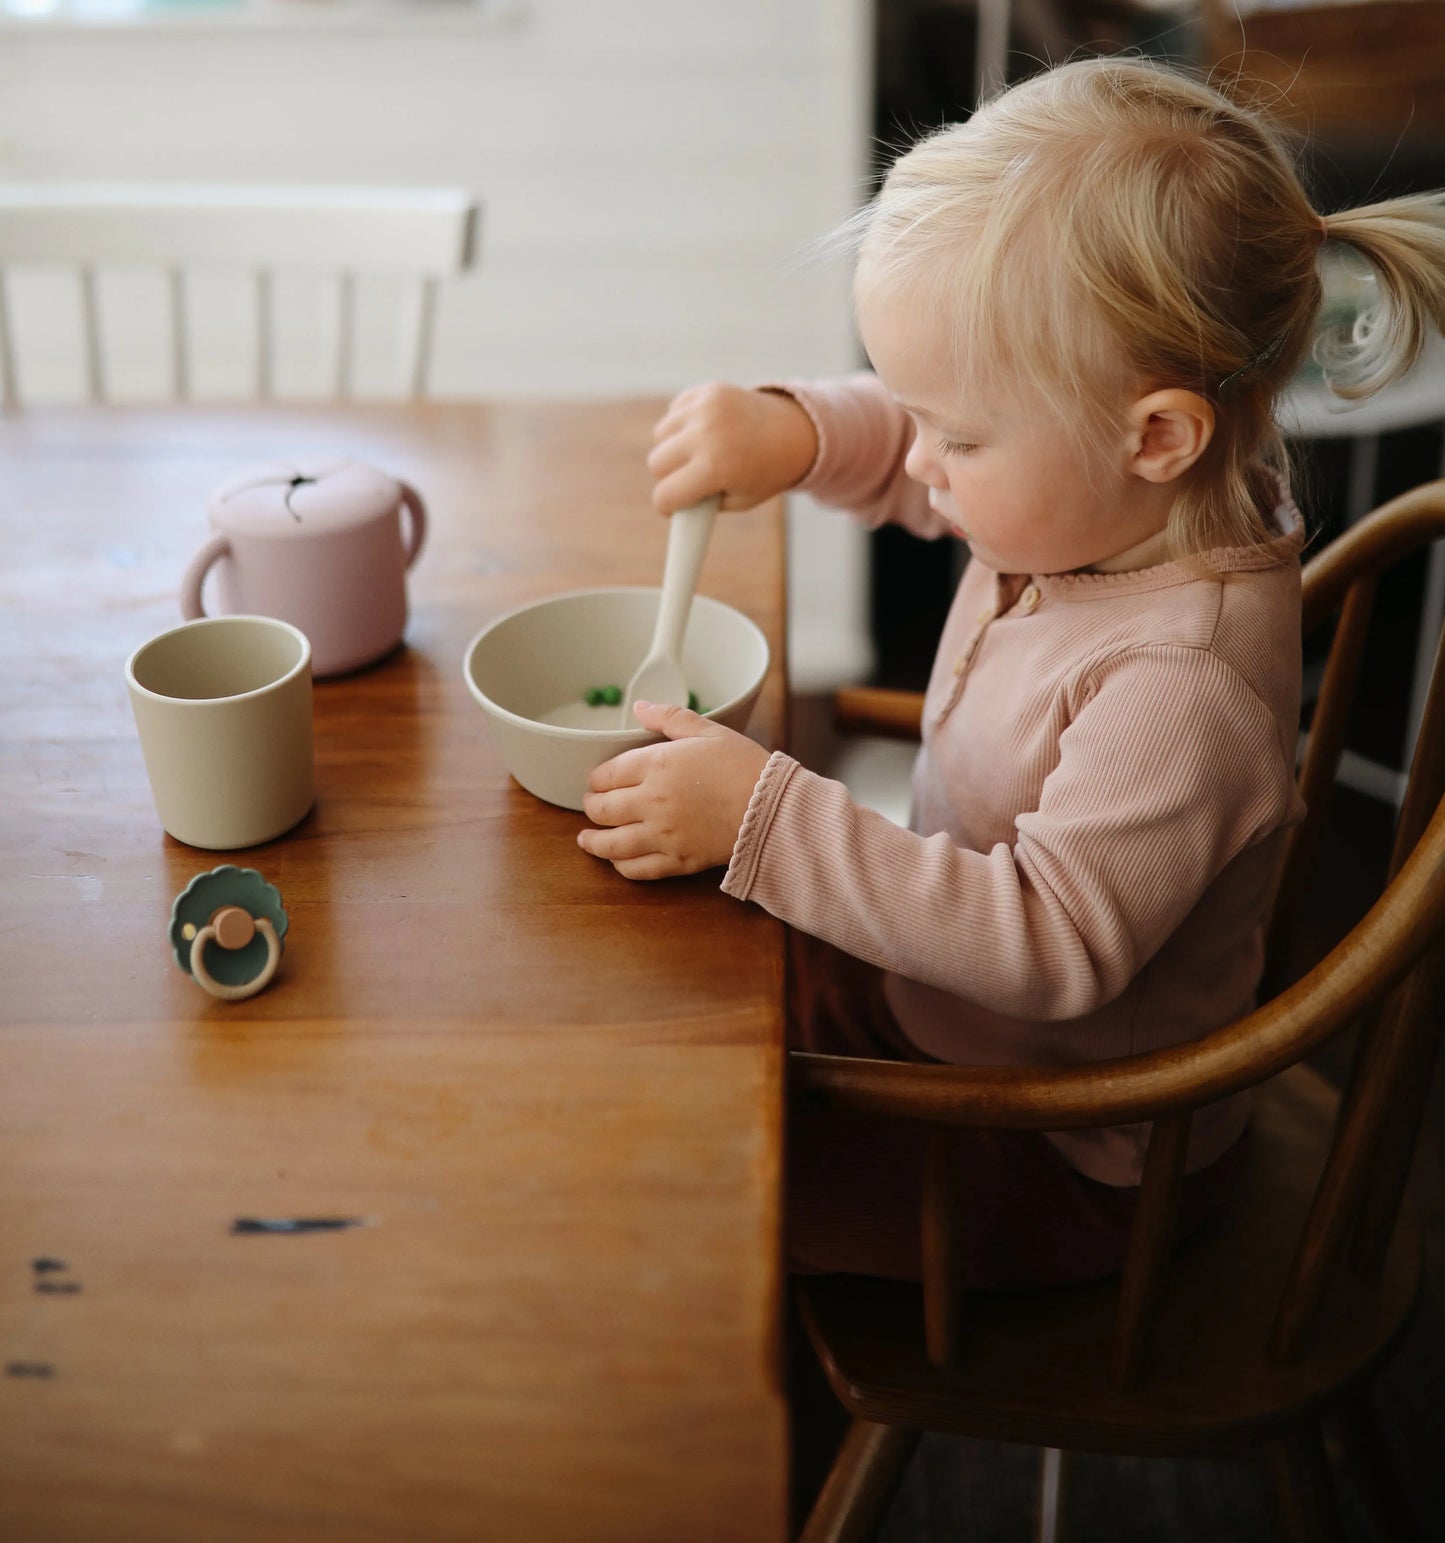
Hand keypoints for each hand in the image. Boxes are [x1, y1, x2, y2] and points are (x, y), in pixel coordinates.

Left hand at [578, 700, 770, 878]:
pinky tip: (617, 861)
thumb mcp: (709, 730)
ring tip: (586, 839)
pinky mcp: (677, 860)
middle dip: (591, 806)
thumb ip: (669, 717)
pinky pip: (637, 869)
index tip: (596, 781)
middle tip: (591, 805)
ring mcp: (662, 834)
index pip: (606, 774)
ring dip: (593, 841)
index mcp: (657, 765)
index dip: (596, 779)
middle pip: (602, 809)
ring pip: (611, 843)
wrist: (773, 808)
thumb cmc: (745, 766)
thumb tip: (639, 707)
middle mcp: (651, 801)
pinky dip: (621, 865)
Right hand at [647, 383, 818, 514]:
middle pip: (656, 463)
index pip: (665, 495)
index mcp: (715, 468)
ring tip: (697, 452)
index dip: (667, 506)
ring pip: (660, 435)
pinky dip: (682, 424)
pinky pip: (673, 412)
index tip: (672, 507)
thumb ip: (701, 504)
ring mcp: (705, 408)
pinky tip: (704, 430)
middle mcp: (706, 435)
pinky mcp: (706, 391)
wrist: (793, 430)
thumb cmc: (764, 472)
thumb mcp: (738, 500)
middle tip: (687, 479)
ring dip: (673, 447)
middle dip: (669, 476)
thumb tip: (668, 499)